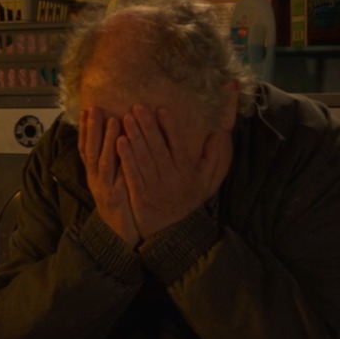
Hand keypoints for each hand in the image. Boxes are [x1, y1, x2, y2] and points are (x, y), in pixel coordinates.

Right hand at [79, 108, 139, 247]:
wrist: (119, 238)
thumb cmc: (120, 210)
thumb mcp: (114, 185)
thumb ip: (113, 167)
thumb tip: (117, 145)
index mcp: (95, 176)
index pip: (86, 149)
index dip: (86, 130)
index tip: (87, 111)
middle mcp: (95, 179)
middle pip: (89, 150)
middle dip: (91, 128)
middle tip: (93, 108)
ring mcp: (102, 187)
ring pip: (100, 158)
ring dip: (104, 138)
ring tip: (110, 118)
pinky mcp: (113, 195)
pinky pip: (113, 172)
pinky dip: (115, 155)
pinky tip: (121, 142)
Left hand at [116, 104, 232, 238]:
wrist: (172, 232)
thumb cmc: (187, 200)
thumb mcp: (207, 182)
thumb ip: (215, 158)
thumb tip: (220, 133)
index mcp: (187, 172)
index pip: (178, 145)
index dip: (170, 127)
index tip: (162, 109)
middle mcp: (171, 178)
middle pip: (158, 148)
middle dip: (147, 126)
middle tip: (137, 107)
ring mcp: (154, 187)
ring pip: (144, 159)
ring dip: (135, 137)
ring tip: (125, 118)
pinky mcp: (139, 196)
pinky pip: (132, 174)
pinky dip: (125, 158)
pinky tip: (119, 142)